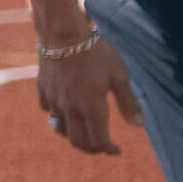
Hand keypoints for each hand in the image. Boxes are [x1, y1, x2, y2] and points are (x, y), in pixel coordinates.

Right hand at [37, 27, 141, 154]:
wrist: (63, 31)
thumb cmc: (96, 51)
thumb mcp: (119, 75)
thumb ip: (128, 103)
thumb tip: (139, 125)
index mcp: (92, 107)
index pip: (99, 142)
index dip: (109, 150)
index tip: (117, 150)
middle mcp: (71, 108)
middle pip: (77, 141)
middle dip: (91, 148)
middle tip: (101, 146)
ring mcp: (54, 100)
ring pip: (60, 128)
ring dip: (73, 133)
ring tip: (83, 129)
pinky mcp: (43, 89)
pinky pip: (48, 109)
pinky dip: (57, 114)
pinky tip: (65, 107)